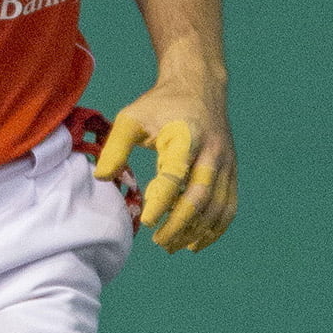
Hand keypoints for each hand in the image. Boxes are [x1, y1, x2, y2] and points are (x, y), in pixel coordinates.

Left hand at [93, 83, 235, 252]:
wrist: (199, 86)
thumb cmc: (160, 105)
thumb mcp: (132, 118)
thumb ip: (115, 147)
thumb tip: (101, 177)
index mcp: (186, 138)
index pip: (175, 176)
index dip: (162, 201)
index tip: (147, 221)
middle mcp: (211, 152)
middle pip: (200, 197)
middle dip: (180, 225)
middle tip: (159, 242)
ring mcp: (226, 163)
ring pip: (217, 207)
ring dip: (197, 231)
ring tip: (174, 245)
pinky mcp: (231, 170)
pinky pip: (229, 205)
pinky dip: (215, 228)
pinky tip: (196, 241)